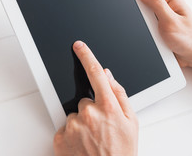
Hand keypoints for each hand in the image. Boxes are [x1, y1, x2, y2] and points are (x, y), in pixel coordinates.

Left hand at [53, 41, 138, 155]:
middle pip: (84, 99)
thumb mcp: (131, 122)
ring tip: (92, 138)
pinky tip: (82, 143)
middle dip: (91, 108)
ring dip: (81, 122)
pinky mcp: (60, 136)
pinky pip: (65, 126)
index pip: (95, 73)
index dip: (87, 56)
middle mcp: (89, 114)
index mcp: (108, 107)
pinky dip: (72, 132)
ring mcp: (73, 125)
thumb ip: (119, 94)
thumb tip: (107, 75)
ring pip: (74, 113)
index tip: (79, 46)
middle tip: (100, 127)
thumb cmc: (121, 151)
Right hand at [136, 0, 191, 66]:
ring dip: (140, 20)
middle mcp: (164, 2)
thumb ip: (156, 3)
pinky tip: (150, 34)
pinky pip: (143, 22)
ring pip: (139, 12)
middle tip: (146, 20)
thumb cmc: (189, 39)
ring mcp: (160, 13)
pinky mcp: (157, 23)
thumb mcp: (170, 20)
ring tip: (152, 29)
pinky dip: (142, 27)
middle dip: (136, 7)